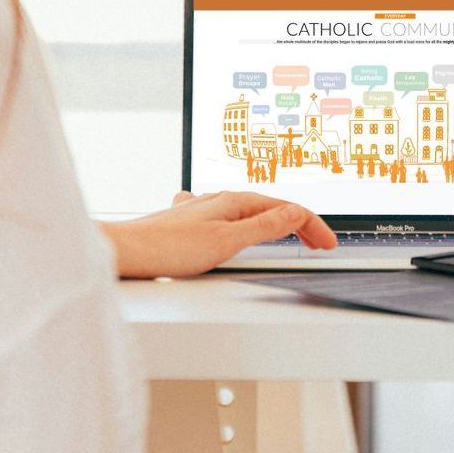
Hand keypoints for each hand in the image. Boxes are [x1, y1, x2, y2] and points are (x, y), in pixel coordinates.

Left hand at [101, 191, 336, 278]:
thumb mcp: (228, 240)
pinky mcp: (188, 225)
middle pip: (270, 207)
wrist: (125, 252)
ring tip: (289, 233)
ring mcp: (202, 211)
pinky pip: (226, 218)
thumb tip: (297, 212)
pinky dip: (244, 224)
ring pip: (248, 211)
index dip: (312, 226)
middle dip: (298, 223)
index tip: (328, 244)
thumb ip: (265, 226)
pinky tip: (235, 227)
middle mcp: (218, 200)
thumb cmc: (168, 248)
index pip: (286, 209)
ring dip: (274, 222)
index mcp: (233, 201)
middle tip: (318, 243)